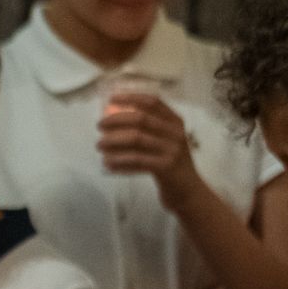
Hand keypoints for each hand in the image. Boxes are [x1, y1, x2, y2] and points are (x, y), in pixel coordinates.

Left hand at [99, 95, 202, 209]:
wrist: (188, 191)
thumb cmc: (170, 162)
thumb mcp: (165, 141)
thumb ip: (148, 128)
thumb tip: (114, 117)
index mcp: (175, 122)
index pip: (153, 102)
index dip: (131, 97)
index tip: (111, 99)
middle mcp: (175, 133)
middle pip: (141, 118)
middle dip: (116, 120)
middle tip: (100, 125)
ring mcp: (172, 150)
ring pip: (136, 138)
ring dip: (113, 140)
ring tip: (99, 145)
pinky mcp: (165, 167)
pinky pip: (136, 159)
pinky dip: (118, 160)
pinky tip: (107, 163)